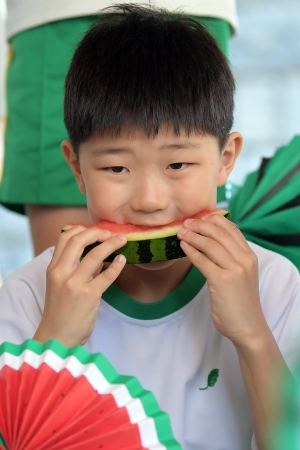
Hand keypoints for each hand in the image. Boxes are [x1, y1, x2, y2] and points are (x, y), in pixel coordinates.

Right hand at [33, 225, 126, 346]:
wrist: (57, 338)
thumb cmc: (61, 312)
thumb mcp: (60, 286)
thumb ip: (76, 269)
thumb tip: (98, 255)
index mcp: (53, 269)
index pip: (64, 237)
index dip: (82, 229)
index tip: (96, 231)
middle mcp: (61, 273)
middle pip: (79, 240)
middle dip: (97, 232)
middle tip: (111, 234)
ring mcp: (74, 284)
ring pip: (95, 254)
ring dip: (112, 244)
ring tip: (122, 241)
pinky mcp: (89, 296)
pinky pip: (107, 275)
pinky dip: (117, 264)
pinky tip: (122, 260)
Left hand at [177, 214, 267, 344]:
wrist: (248, 326)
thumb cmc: (240, 301)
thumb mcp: (242, 274)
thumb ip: (231, 258)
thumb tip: (210, 241)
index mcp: (250, 256)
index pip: (232, 229)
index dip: (214, 220)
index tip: (200, 217)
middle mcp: (244, 260)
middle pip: (219, 233)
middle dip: (200, 225)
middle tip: (186, 223)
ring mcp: (234, 270)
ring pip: (210, 244)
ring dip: (192, 236)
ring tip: (180, 233)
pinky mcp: (221, 281)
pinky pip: (202, 260)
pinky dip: (191, 251)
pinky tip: (183, 247)